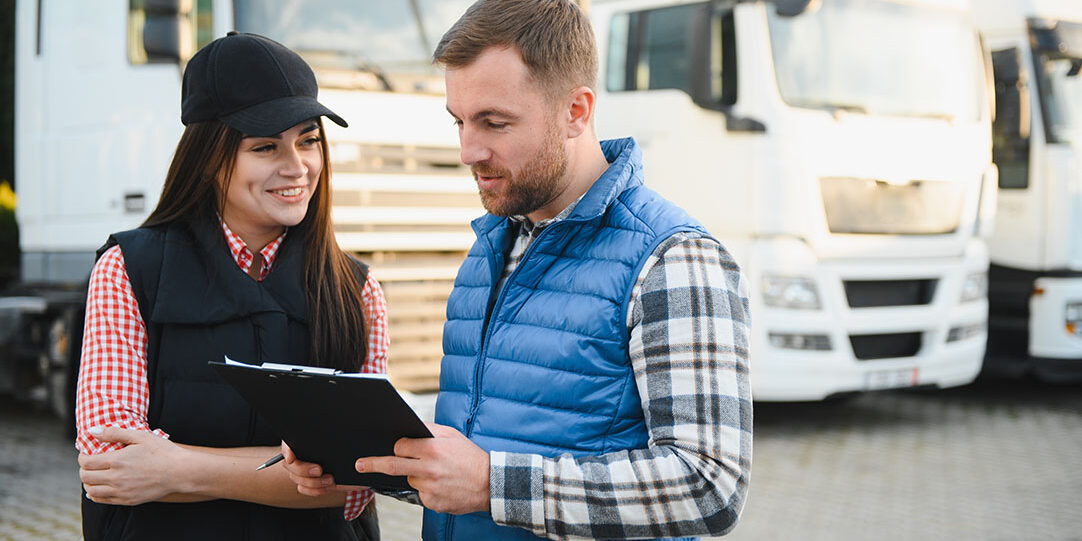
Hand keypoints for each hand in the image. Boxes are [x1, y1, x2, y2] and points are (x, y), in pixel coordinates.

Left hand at [79, 427, 185, 505]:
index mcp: (117, 461)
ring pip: (91, 491)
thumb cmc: (162, 452)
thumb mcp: (140, 436)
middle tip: (90, 464)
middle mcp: (116, 478)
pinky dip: (96, 494)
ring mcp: (121, 491)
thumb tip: (92, 431)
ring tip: (95, 475)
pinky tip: (101, 487)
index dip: (82, 457)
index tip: (87, 453)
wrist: (180, 472)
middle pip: (85, 477)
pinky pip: (103, 500)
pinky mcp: (128, 500)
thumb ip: (114, 433)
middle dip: (84, 469)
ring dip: (88, 483)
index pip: (86, 462)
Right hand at [281, 442, 362, 495]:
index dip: (286, 449)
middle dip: (303, 469)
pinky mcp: (312, 482)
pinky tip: (330, 485)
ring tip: (331, 479)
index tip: (292, 457)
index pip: (288, 442)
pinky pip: (304, 489)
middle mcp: (304, 454)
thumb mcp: (348, 440)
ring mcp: (306, 469)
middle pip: (288, 464)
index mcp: (308, 440)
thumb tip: (327, 430)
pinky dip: (316, 490)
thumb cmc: (357, 450)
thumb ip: (338, 436)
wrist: (364, 466)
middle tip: (319, 470)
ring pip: (296, 478)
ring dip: (313, 482)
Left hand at [357, 423, 489, 514]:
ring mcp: (429, 487)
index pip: (400, 446)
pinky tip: (443, 485)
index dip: (399, 447)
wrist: (489, 484)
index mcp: (432, 449)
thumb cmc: (471, 457)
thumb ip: (429, 429)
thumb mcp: (452, 435)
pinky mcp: (432, 502)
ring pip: (410, 479)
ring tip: (438, 473)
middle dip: (373, 464)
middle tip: (359, 465)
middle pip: (392, 466)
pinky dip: (427, 488)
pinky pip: (420, 493)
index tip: (398, 448)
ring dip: (416, 475)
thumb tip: (410, 427)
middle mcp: (428, 469)